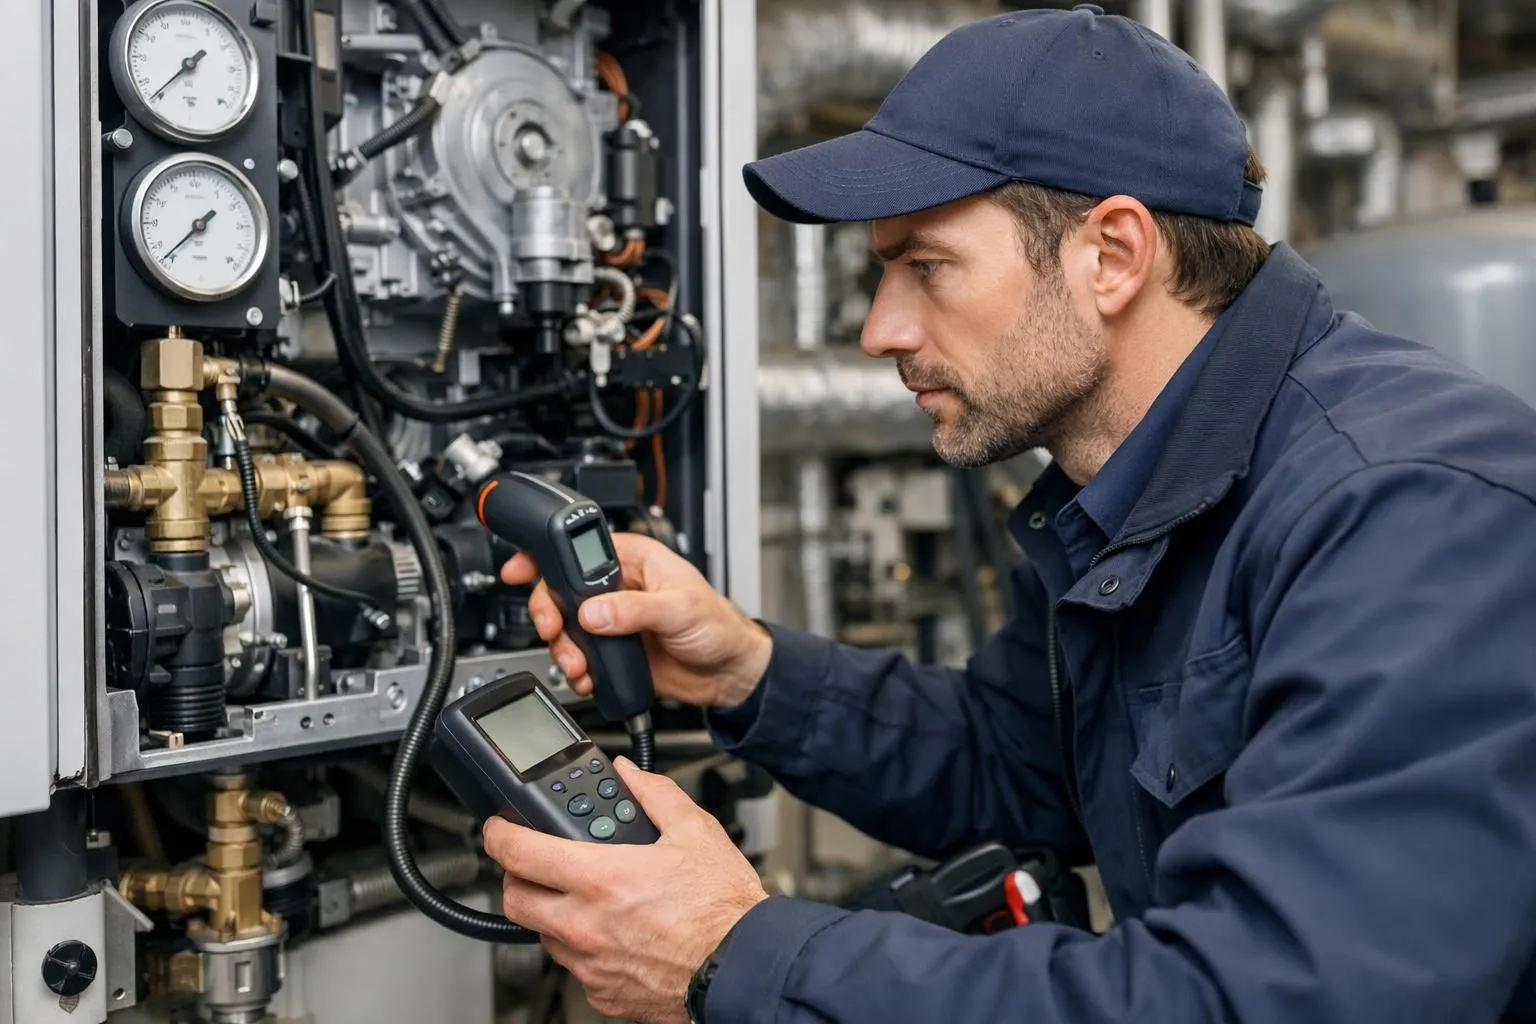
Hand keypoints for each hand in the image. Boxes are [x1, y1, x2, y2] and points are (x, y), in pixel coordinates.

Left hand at [484, 758, 767, 1022]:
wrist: (745, 966)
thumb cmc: (724, 908)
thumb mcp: (695, 831)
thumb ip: (654, 794)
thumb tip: (628, 775)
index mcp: (601, 878)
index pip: (519, 853)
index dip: (499, 835)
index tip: (499, 828)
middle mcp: (585, 925)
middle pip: (516, 899)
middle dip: (518, 877)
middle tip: (535, 863)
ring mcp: (591, 964)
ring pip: (543, 935)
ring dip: (552, 913)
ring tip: (586, 897)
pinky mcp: (603, 993)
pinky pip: (575, 967)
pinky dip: (583, 946)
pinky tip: (613, 932)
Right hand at [501, 532, 771, 708]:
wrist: (728, 673)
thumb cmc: (718, 626)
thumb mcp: (680, 609)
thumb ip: (634, 609)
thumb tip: (594, 612)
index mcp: (634, 559)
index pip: (579, 549)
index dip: (545, 556)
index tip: (522, 570)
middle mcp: (617, 586)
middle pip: (560, 591)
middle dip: (549, 612)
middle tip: (552, 629)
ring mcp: (611, 620)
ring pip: (565, 628)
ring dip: (562, 648)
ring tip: (578, 663)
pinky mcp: (611, 651)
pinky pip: (579, 656)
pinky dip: (576, 669)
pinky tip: (588, 676)